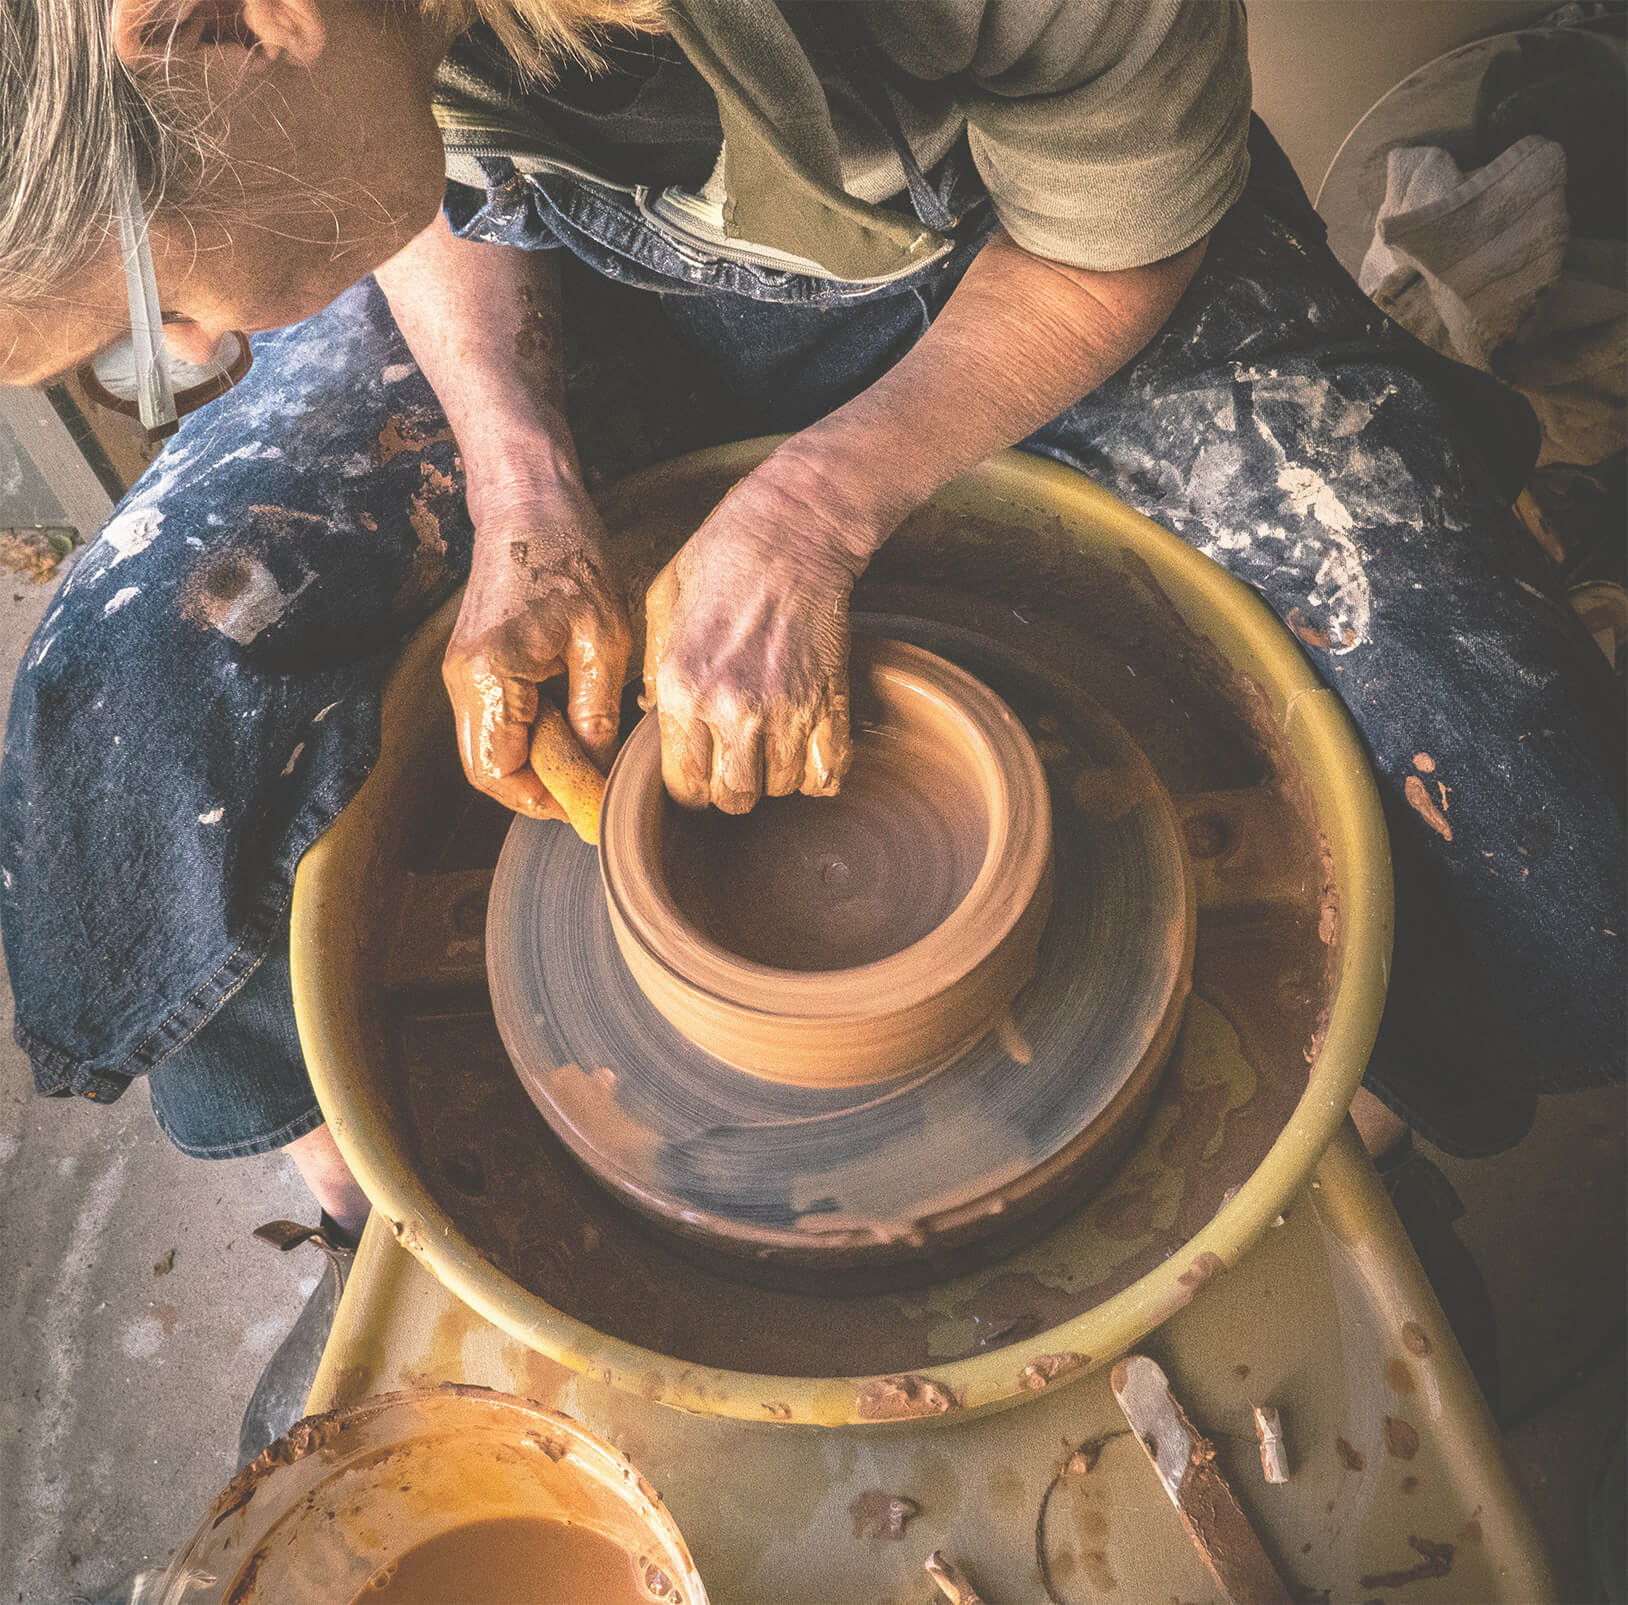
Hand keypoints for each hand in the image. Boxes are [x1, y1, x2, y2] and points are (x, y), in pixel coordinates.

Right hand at [444, 490, 632, 818]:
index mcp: (491, 676)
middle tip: (590, 782)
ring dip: (535, 761)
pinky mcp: (471, 664)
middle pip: (488, 770)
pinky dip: (530, 734)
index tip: (588, 800)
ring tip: (586, 744)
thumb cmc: (570, 557)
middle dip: (538, 787)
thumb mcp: (603, 641)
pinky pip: (495, 721)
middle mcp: (462, 680)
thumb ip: (596, 715)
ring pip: (490, 749)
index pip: (500, 774)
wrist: (529, 503)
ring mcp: (460, 672)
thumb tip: (598, 772)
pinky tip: (570, 715)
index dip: (543, 800)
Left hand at [642, 460, 881, 812]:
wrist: (792, 530)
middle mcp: (731, 709)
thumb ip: (653, 671)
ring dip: (774, 776)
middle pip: (733, 799)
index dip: (690, 786)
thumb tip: (653, 716)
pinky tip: (806, 750)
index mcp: (681, 688)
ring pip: (780, 789)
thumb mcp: (661, 606)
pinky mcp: (830, 702)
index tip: (698, 769)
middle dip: (731, 788)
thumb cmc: (721, 558)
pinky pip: (828, 774)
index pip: (683, 786)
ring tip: (770, 743)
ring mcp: (785, 710)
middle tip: (735, 758)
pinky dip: (819, 773)